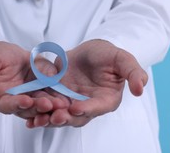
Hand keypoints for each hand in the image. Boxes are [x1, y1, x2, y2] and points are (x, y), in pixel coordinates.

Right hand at [0, 41, 68, 119]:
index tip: (26, 101)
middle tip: (50, 104)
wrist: (5, 53)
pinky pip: (50, 93)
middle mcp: (17, 101)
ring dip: (51, 105)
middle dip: (39, 107)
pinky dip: (58, 95)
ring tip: (61, 103)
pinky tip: (67, 96)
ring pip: (41, 104)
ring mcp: (31, 96)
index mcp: (1, 98)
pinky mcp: (42, 90)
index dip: (17, 104)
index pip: (9, 105)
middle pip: (29, 108)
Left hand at [26, 39, 147, 127]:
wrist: (88, 51)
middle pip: (77, 117)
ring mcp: (72, 104)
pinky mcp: (57, 99)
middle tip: (54, 116)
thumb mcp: (122, 59)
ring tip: (38, 118)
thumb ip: (133, 72)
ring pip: (60, 115)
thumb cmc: (107, 55)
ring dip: (49, 118)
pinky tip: (28, 116)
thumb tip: (141, 88)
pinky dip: (38, 113)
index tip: (77, 108)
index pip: (98, 108)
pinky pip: (47, 108)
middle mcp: (89, 106)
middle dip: (65, 118)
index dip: (88, 109)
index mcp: (107, 100)